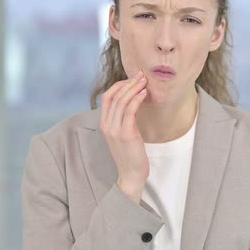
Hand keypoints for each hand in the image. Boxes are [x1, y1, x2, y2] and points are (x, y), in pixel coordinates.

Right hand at [100, 69, 148, 203]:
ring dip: (134, 88)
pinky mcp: (126, 134)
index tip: (133, 78)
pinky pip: (130, 110)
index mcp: (104, 124)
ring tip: (145, 81)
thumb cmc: (131, 154)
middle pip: (114, 96)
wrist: (131, 174)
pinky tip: (145, 93)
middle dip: (129, 82)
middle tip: (142, 75)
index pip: (107, 97)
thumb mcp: (124, 133)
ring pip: (122, 101)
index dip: (119, 85)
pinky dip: (137, 99)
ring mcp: (115, 129)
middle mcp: (106, 125)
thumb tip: (133, 101)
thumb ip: (124, 119)